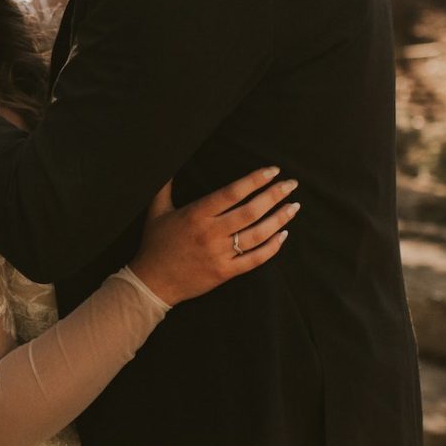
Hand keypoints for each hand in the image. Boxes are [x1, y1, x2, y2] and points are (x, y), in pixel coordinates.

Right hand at [130, 168, 296, 304]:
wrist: (151, 283)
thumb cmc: (155, 245)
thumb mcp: (156, 211)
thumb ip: (165, 186)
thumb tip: (170, 161)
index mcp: (196, 214)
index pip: (232, 192)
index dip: (255, 180)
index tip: (273, 171)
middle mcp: (210, 233)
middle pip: (250, 211)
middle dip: (275, 195)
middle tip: (292, 184)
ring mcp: (219, 254)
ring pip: (257, 235)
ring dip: (279, 219)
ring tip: (293, 207)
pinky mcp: (224, 272)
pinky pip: (254, 260)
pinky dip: (272, 248)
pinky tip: (283, 235)